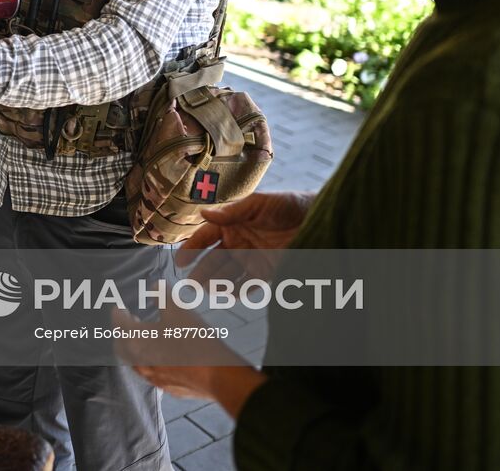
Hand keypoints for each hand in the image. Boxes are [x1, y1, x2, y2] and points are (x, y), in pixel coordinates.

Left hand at [112, 307, 265, 417]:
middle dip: (121, 333)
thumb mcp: (177, 309)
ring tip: (143, 339)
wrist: (216, 374)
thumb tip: (153, 287)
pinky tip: (160, 359)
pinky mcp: (167, 387)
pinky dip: (149, 362)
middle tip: (128, 322)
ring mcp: (153, 377)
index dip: (117, 313)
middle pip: (121, 346)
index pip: (119, 324)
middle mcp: (139, 361)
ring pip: (134, 363)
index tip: (117, 307)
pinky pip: (150, 374)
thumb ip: (162, 294)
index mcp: (137, 340)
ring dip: (134, 349)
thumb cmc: (193, 339)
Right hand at [177, 191, 315, 285]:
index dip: (191, 249)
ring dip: (216, 283)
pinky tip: (228, 295)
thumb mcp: (258, 203)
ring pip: (228, 275)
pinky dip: (237, 291)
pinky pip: (248, 285)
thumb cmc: (289, 205)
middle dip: (201, 272)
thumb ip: (231, 211)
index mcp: (232, 223)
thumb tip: (203, 212)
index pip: (206, 237)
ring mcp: (251, 258)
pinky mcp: (266, 272)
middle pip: (214, 260)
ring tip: (206, 291)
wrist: (319, 221)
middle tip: (190, 284)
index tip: (180, 262)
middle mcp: (238, 242)